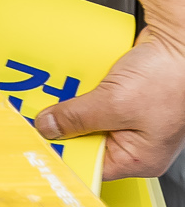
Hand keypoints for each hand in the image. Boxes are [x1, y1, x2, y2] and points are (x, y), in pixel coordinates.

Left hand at [36, 26, 184, 178]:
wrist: (181, 40)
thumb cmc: (170, 77)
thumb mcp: (114, 103)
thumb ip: (77, 118)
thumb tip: (48, 128)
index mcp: (141, 157)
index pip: (91, 166)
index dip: (64, 153)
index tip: (36, 142)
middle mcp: (138, 142)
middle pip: (87, 141)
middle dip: (64, 125)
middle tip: (39, 113)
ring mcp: (132, 119)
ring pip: (89, 118)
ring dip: (71, 105)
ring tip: (52, 94)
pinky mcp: (127, 98)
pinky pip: (96, 100)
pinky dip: (82, 91)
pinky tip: (70, 81)